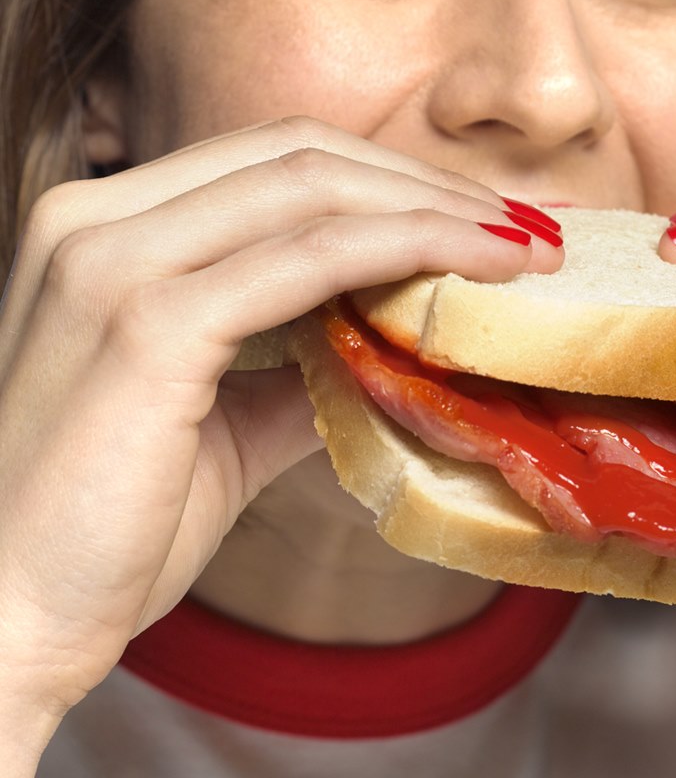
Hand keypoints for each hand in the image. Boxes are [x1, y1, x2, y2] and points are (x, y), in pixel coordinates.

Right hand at [0, 117, 560, 741]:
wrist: (6, 622)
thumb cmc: (102, 533)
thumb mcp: (215, 430)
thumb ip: (289, 373)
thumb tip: (375, 352)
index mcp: (107, 232)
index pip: (270, 166)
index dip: (385, 181)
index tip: (476, 221)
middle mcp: (96, 221)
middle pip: (300, 155)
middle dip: (426, 185)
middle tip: (523, 228)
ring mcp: (113, 261)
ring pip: (314, 190)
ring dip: (435, 211)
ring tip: (521, 247)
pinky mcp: (146, 323)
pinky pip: (309, 259)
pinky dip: (405, 251)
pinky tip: (472, 271)